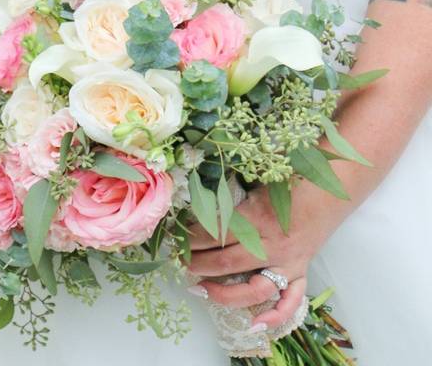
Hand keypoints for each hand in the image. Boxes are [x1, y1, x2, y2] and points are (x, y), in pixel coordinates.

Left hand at [186, 183, 339, 331]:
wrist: (330, 187)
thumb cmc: (289, 180)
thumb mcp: (254, 183)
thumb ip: (229, 199)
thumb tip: (195, 204)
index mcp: (257, 218)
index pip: (215, 234)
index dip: (191, 237)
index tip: (175, 237)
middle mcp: (272, 245)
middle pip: (227, 262)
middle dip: (197, 263)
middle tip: (179, 261)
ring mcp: (288, 262)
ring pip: (253, 288)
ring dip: (223, 292)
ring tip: (199, 289)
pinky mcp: (300, 270)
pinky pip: (290, 300)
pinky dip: (274, 315)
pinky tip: (254, 325)